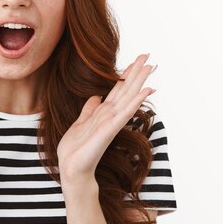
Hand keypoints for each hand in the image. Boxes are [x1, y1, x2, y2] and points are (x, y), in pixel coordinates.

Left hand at [57, 53, 156, 185]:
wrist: (72, 167)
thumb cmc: (76, 149)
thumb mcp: (80, 122)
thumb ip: (89, 110)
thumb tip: (95, 97)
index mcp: (103, 112)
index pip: (118, 89)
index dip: (128, 74)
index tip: (138, 60)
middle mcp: (110, 115)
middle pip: (126, 89)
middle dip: (137, 72)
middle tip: (149, 56)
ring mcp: (112, 122)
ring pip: (128, 97)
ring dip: (139, 81)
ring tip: (150, 67)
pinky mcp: (110, 130)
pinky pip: (125, 112)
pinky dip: (135, 101)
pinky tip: (144, 90)